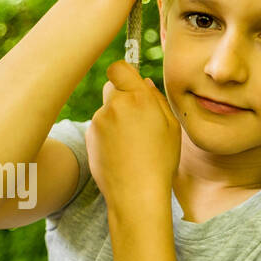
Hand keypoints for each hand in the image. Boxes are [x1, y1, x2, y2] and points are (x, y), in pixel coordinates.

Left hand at [87, 60, 179, 213]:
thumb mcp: (171, 127)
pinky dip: (107, 135)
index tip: (131, 83)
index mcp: (138, 98)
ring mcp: (98, 121)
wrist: (136, 193)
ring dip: (115, 119)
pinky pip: (99, 128)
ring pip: (106, 110)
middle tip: (136, 118)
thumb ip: (156, 100)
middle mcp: (114, 105)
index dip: (124, 74)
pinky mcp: (89, 137)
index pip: (119, 68)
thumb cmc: (160, 161)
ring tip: (131, 144)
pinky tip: (120, 153)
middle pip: (111, 88)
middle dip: (122, 97)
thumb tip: (143, 83)